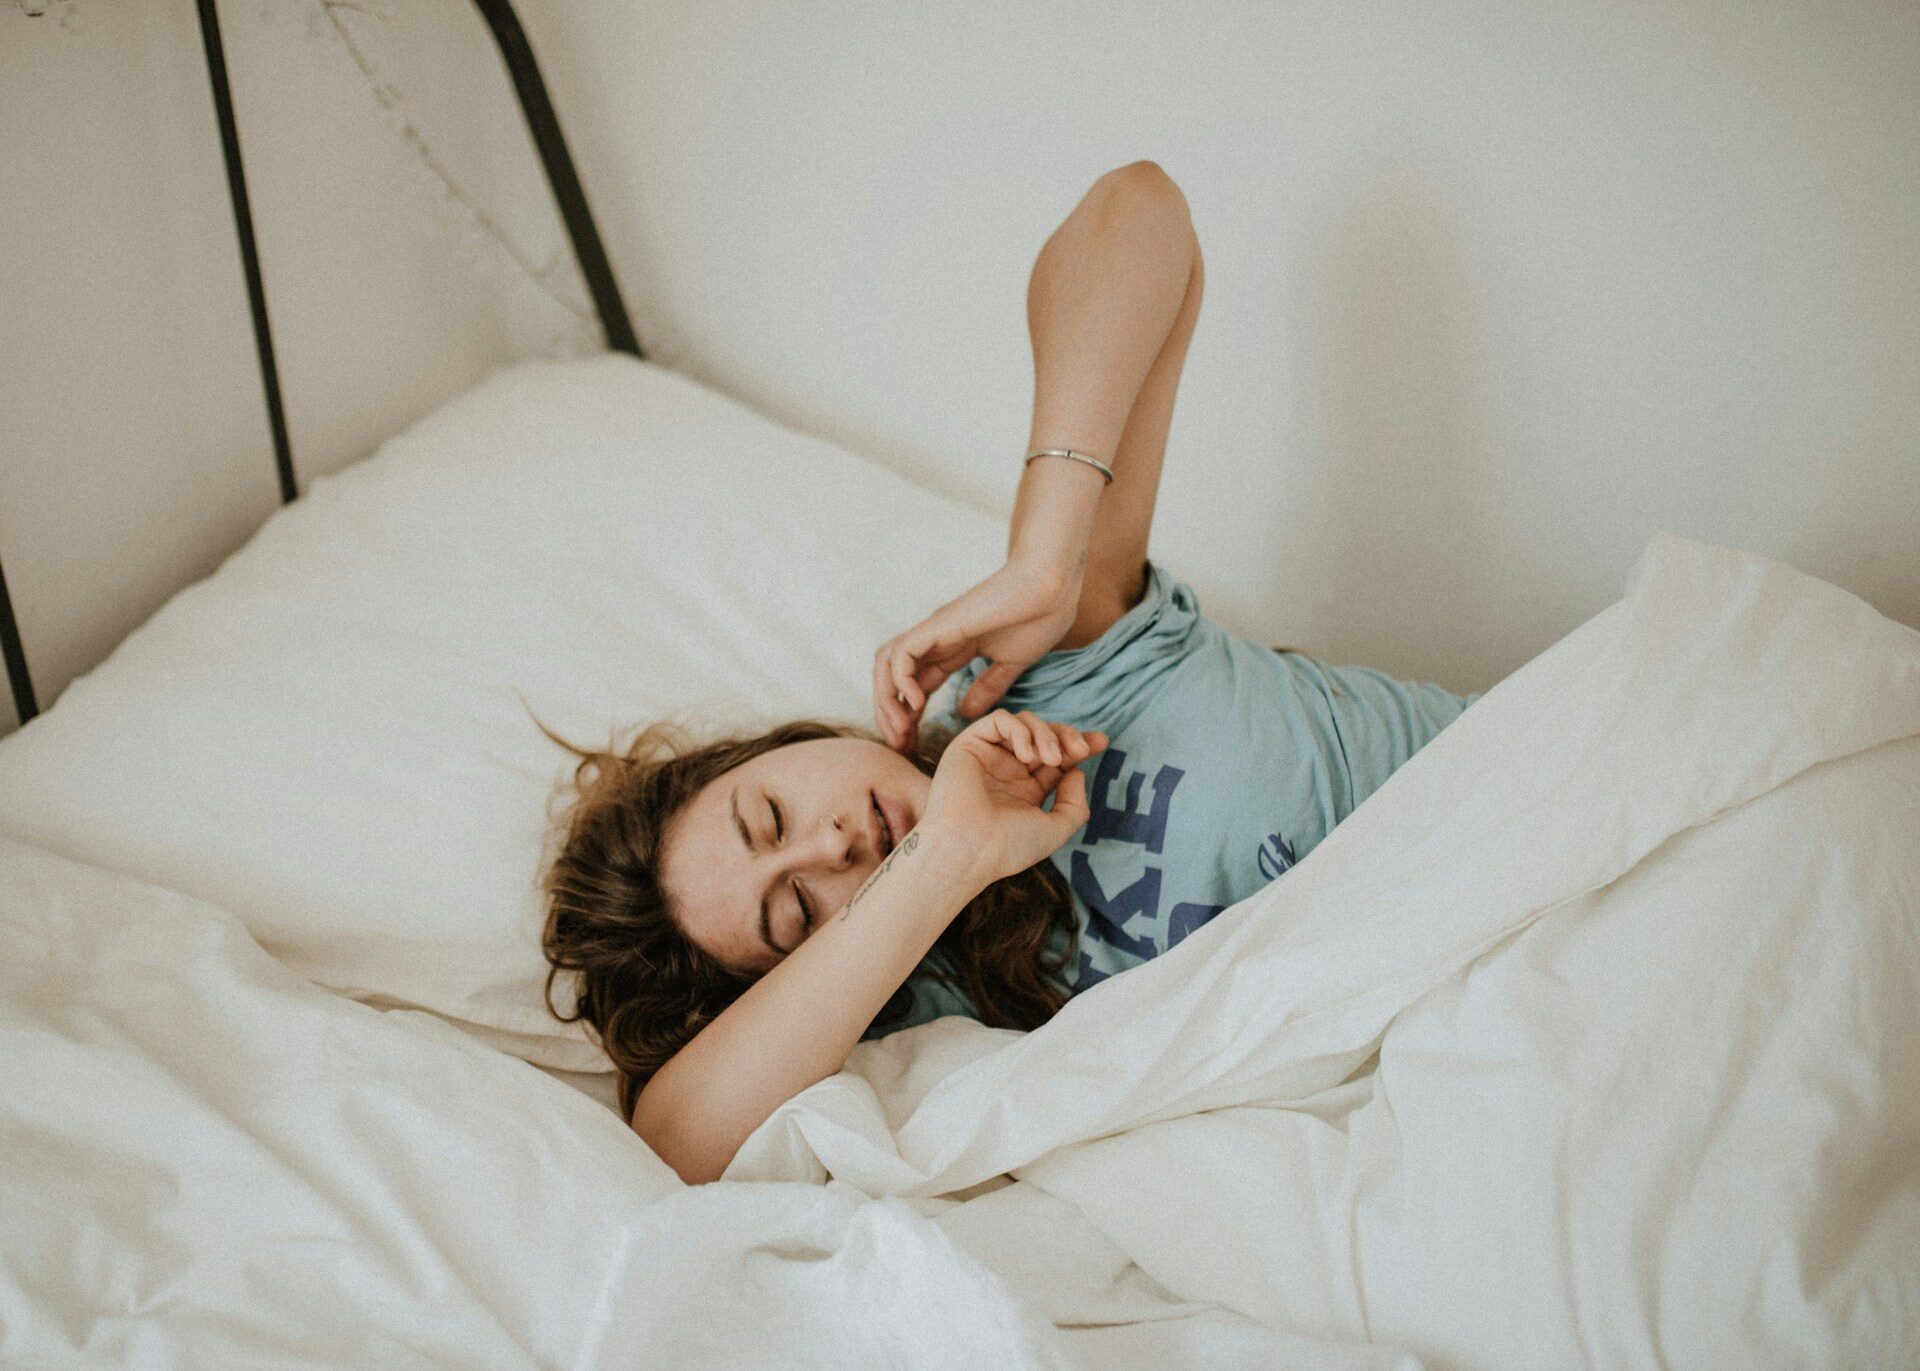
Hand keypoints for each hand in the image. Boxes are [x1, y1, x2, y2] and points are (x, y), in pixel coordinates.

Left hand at [873, 557, 1080, 751]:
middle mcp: (936, 640)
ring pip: (887, 664)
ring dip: (887, 700)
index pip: (916, 686)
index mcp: (952, 649)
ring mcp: (935, 632)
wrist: (1053, 589)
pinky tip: (916, 703)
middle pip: (893, 678)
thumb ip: (988, 686)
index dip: (908, 717)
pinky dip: (900, 679)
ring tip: (902, 730)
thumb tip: (965, 712)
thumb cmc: (1039, 618)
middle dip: (890, 714)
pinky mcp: (939, 626)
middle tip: (900, 746)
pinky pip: (901, 654)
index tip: (912, 746)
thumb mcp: (1010, 664)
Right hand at [919, 711, 1106, 884]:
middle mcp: (1007, 771)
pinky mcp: (970, 745)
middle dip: (1067, 736)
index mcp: (1026, 791)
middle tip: (1081, 750)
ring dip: (1045, 734)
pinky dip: (1019, 730)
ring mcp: (989, 757)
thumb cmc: (1008, 847)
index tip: (1100, 743)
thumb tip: (1077, 771)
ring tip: (1051, 759)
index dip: (1079, 745)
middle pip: (1044, 735)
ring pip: (1024, 723)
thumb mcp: (1055, 830)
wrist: (968, 850)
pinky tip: (1026, 755)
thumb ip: (1074, 803)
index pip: (1057, 759)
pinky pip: (999, 720)